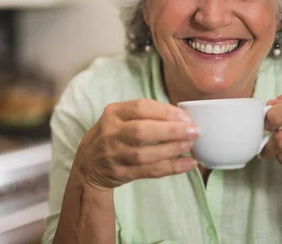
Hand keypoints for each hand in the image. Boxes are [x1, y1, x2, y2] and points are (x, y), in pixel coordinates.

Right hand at [73, 99, 198, 190]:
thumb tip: (181, 116)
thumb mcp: (119, 117)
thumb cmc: (111, 135)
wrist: (87, 165)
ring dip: (171, 149)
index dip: (165, 112)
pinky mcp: (121, 173)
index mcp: (113, 113)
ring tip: (191, 145)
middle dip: (171, 130)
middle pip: (141, 131)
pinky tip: (188, 164)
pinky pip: (149, 171)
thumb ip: (144, 114)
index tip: (185, 116)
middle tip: (194, 131)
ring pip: (145, 154)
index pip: (140, 107)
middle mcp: (111, 133)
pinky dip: (171, 168)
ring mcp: (114, 155)